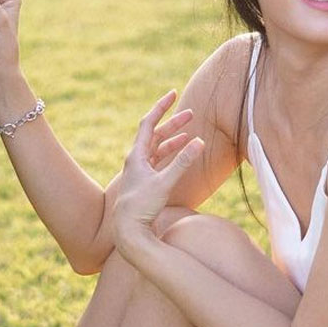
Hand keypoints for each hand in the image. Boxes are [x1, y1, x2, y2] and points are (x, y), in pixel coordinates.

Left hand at [114, 91, 205, 238]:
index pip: (149, 123)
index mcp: (136, 156)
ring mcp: (140, 173)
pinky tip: (181, 156)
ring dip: (173, 140)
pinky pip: (159, 163)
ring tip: (189, 135)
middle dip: (173, 124)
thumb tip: (200, 141)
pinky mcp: (145, 184)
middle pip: (155, 135)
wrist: (127, 232)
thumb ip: (183, 162)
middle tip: (190, 114)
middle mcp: (136, 161)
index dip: (161, 107)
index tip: (173, 94)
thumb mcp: (165, 183)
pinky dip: (170, 156)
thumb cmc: (142, 207)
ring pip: (157, 149)